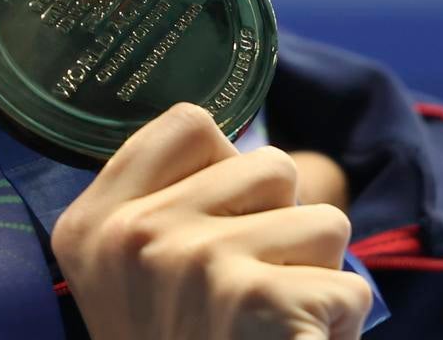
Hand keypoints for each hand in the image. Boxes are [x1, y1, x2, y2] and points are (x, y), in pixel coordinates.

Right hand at [51, 103, 370, 339]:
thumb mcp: (128, 284)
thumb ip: (163, 207)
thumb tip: (238, 146)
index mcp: (92, 225)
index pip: (189, 123)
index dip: (228, 171)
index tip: (220, 230)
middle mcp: (135, 235)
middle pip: (271, 166)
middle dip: (283, 230)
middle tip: (247, 302)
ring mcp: (196, 263)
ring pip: (325, 220)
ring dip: (319, 279)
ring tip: (274, 329)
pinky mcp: (261, 301)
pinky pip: (351, 286)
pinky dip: (340, 330)